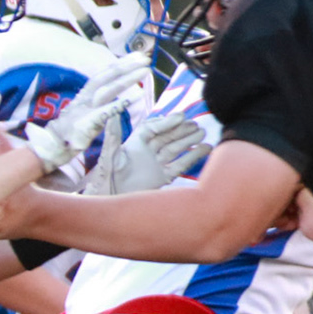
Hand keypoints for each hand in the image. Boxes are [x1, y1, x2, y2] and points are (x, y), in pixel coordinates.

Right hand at [25, 52, 152, 172]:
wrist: (50, 149)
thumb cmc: (69, 133)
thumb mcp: (83, 113)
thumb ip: (98, 104)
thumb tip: (115, 95)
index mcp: (84, 96)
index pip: (103, 75)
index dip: (120, 64)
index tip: (137, 56)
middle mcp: (85, 99)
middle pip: (106, 78)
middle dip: (126, 66)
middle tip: (145, 57)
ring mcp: (85, 111)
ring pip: (108, 91)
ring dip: (127, 80)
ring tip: (145, 71)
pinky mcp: (87, 124)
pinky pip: (106, 112)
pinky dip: (120, 104)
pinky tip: (135, 97)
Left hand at [81, 112, 211, 195]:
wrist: (113, 198)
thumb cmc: (107, 176)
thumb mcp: (109, 154)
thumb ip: (113, 136)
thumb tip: (111, 115)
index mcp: (135, 143)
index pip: (154, 128)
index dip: (167, 122)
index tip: (181, 116)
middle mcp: (148, 151)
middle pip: (168, 137)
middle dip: (182, 130)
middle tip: (196, 124)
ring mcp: (157, 163)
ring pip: (176, 149)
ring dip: (189, 141)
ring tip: (202, 133)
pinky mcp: (164, 177)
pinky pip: (181, 165)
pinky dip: (193, 157)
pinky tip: (206, 148)